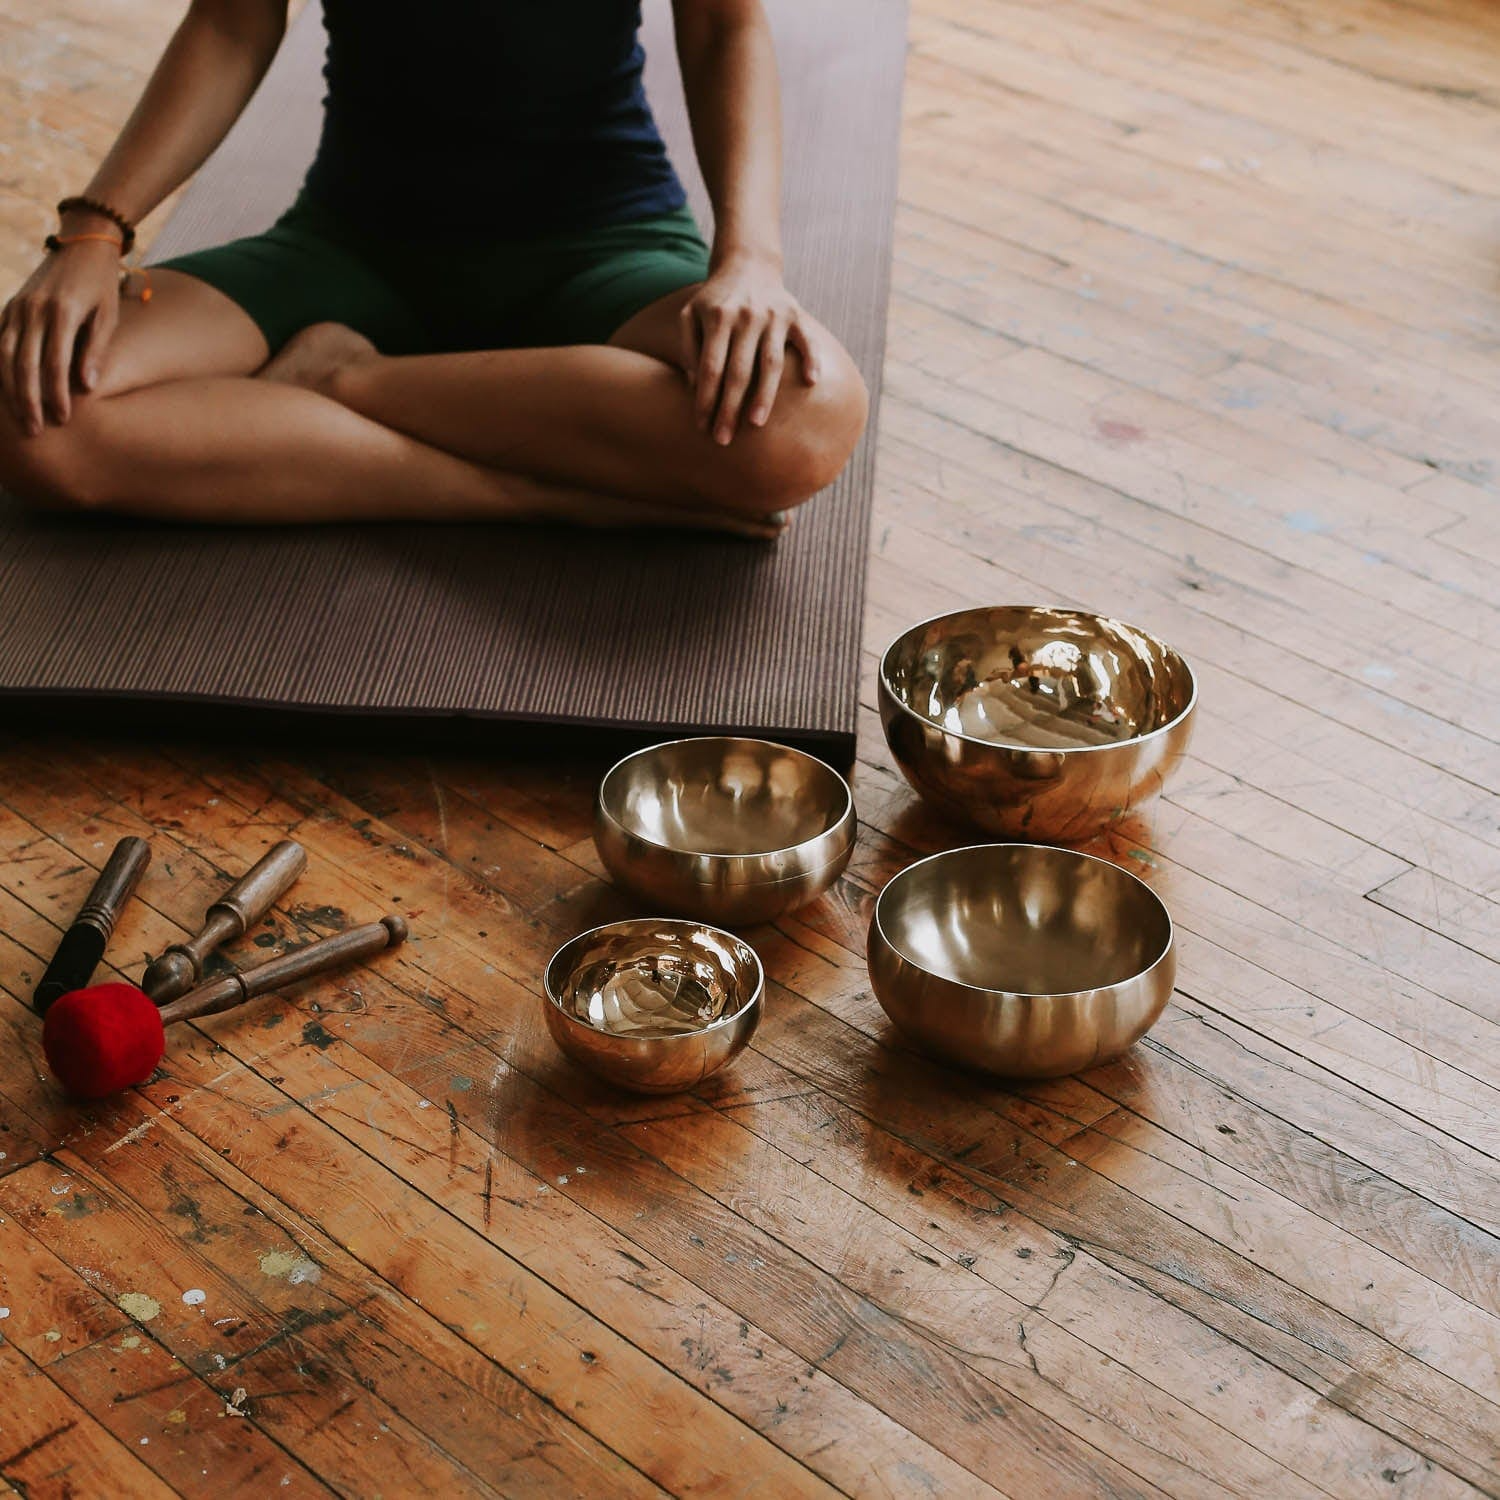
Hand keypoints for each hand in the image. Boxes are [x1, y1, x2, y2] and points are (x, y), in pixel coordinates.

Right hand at [0, 241, 122, 435]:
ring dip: (10, 390)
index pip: (55, 363)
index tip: (63, 419)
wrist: (81, 246)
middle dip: (28, 400)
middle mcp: (33, 309)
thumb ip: (96, 349)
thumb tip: (87, 387)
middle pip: (23, 363)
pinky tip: (4, 391)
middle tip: (35, 431)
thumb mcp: (108, 316)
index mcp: (61, 312)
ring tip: (21, 419)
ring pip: (4, 355)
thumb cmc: (101, 286)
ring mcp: (17, 307)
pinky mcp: (10, 307)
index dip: (57, 393)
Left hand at [680, 251, 824, 444]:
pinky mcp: (796, 314)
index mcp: (718, 317)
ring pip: (770, 363)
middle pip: (738, 371)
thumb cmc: (714, 301)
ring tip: (756, 424)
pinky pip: (807, 340)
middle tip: (723, 439)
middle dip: (729, 408)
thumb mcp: (691, 315)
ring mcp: (774, 315)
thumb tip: (696, 387)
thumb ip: (688, 349)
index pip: (711, 367)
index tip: (701, 426)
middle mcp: (747, 316)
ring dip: (764, 396)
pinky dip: (812, 359)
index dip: (705, 399)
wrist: (746, 265)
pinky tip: (811, 383)